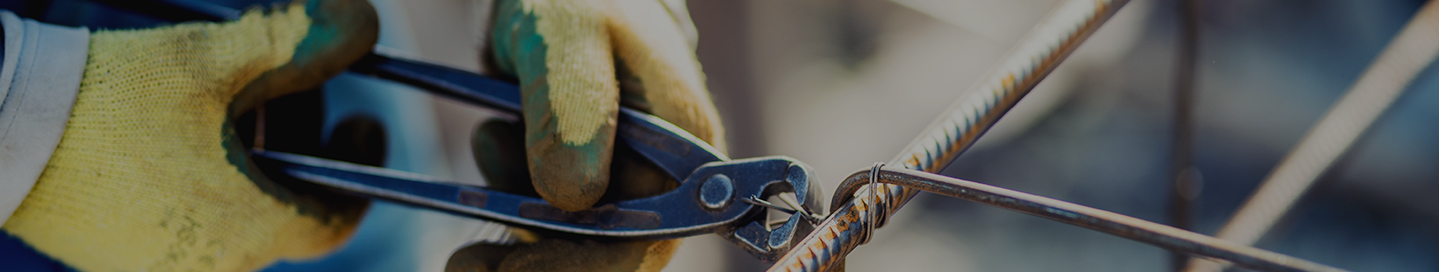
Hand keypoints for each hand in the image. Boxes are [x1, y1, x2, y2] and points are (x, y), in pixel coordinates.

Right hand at [0, 0, 376, 270]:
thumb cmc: (113, 96)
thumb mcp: (221, 57)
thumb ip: (303, 44)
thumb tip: (364, 26)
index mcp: (248, 229)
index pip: (333, 220)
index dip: (358, 172)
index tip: (362, 128)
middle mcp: (209, 266)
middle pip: (281, 214)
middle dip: (297, 156)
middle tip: (288, 100)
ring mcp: (155, 268)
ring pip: (229, 221)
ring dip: (244, 170)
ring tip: (225, 114)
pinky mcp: (112, 260)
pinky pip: (178, 226)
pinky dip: (195, 186)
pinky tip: (171, 140)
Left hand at [459, 0, 723, 270]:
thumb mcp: (566, 39)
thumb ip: (571, 113)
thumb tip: (571, 199)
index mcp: (684, 149)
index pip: (648, 239)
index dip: (584, 265)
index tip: (512, 270)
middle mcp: (662, 177)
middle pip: (608, 255)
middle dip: (536, 264)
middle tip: (464, 265)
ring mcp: (625, 181)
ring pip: (570, 241)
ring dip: (516, 226)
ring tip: (488, 144)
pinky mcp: (588, 178)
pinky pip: (548, 217)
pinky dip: (510, 202)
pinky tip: (493, 145)